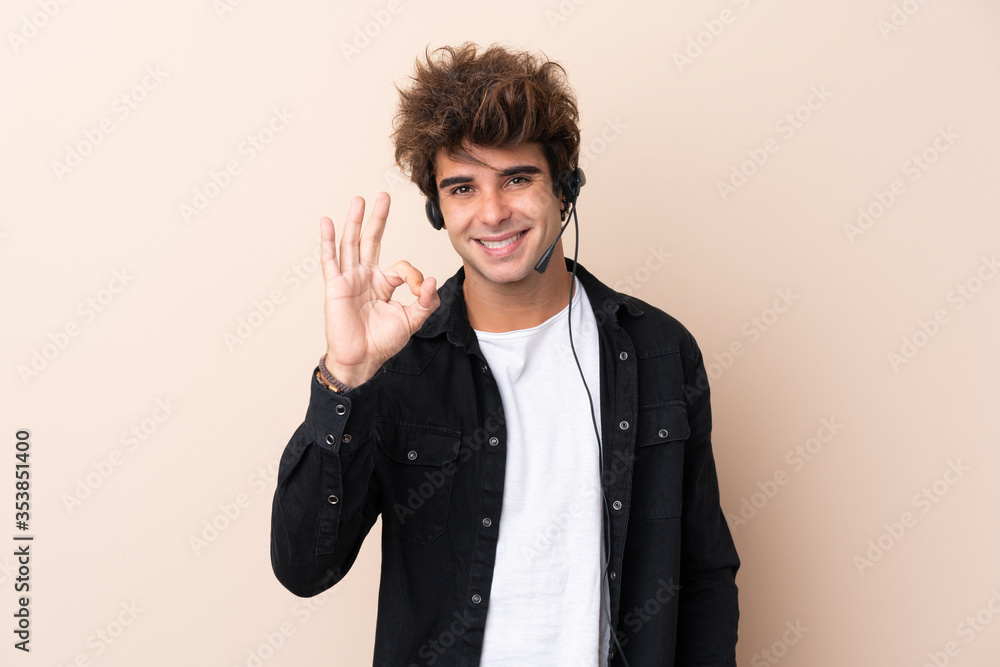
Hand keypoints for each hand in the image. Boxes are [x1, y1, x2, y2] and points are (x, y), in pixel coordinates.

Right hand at [320, 192, 439, 386]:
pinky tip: (326, 222)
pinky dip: (328, 241)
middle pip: (372, 240)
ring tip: (359, 200)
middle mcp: (365, 276)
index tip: (421, 291)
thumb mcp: (411, 320)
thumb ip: (425, 301)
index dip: (415, 276)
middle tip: (383, 196)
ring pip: (352, 244)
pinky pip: (330, 260)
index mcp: (383, 283)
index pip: (401, 266)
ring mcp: (349, 279)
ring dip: (356, 221)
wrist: (361, 359)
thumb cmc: (382, 342)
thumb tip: (432, 280)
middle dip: (378, 218)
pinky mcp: (336, 286)